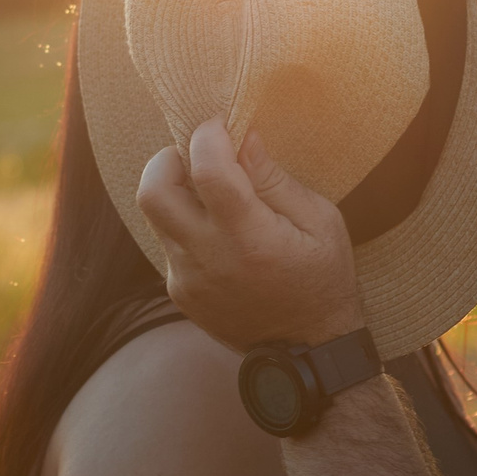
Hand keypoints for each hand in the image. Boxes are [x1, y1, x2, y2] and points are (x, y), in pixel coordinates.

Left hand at [135, 119, 363, 350]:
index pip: (206, 171)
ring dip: (178, 192)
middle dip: (167, 159)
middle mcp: (208, 259)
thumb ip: (273, 178)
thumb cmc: (324, 279)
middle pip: (152, 192)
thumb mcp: (319, 221)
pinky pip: (169, 244)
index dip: (206, 135)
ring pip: (156, 217)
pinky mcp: (180, 292)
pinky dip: (188, 225)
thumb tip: (242, 136)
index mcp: (249, 239)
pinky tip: (221, 234)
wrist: (308, 351)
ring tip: (214, 193)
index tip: (219, 124)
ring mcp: (187, 279)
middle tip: (198, 155)